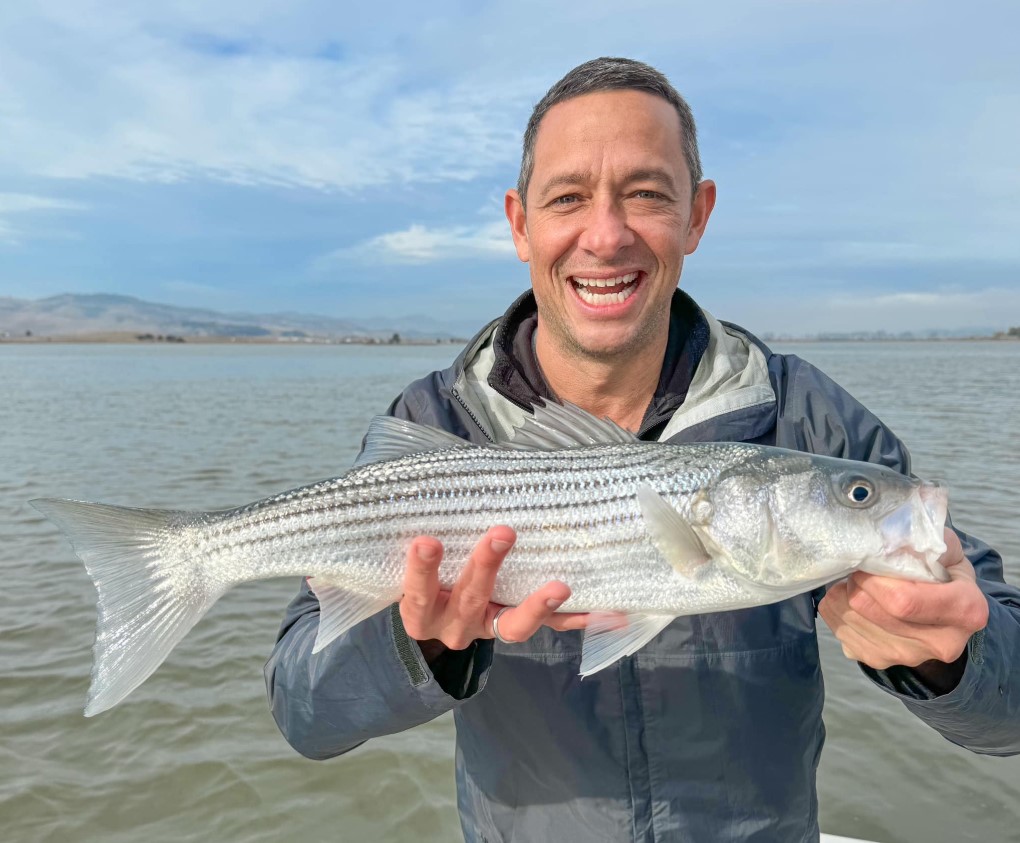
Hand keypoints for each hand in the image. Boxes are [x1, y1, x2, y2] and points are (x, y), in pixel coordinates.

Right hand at [399, 526, 589, 654]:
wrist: (436, 625)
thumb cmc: (426, 580)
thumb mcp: (417, 568)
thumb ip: (428, 541)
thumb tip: (444, 484)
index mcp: (422, 610)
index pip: (419, 590)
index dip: (422, 568)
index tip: (426, 540)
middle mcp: (454, 625)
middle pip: (470, 597)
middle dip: (487, 565)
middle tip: (503, 532)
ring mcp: (488, 631)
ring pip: (513, 623)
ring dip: (537, 604)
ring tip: (560, 587)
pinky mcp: (515, 629)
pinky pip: (547, 627)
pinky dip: (573, 618)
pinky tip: (604, 613)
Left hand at [819, 529, 988, 676]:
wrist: (944, 615)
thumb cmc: (944, 573)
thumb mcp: (944, 548)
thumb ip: (922, 539)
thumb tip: (886, 537)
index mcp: (965, 610)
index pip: (903, 601)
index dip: (873, 580)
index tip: (867, 562)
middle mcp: (941, 643)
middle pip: (870, 610)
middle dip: (855, 583)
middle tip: (859, 569)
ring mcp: (908, 657)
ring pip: (851, 621)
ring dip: (843, 596)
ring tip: (856, 583)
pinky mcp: (880, 661)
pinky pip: (841, 633)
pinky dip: (837, 611)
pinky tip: (851, 599)